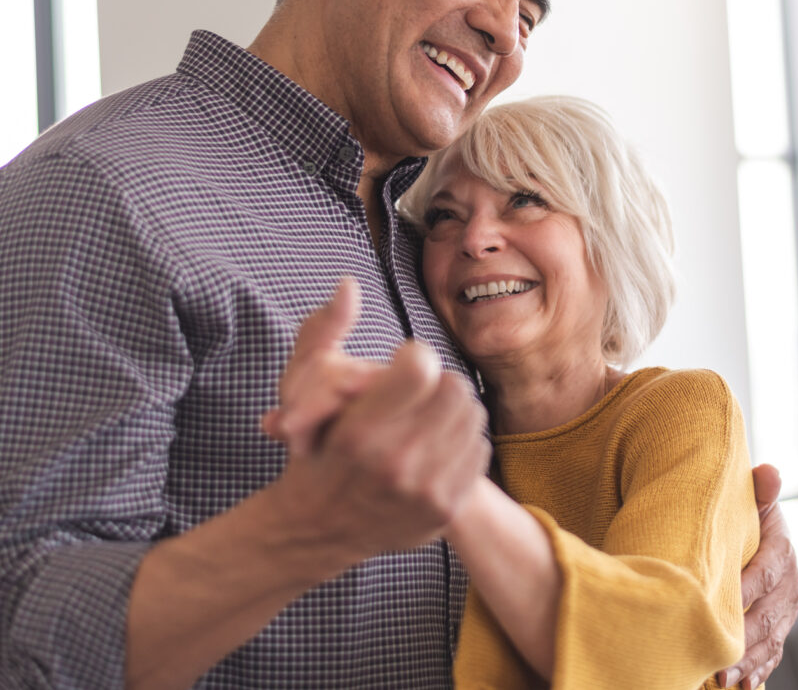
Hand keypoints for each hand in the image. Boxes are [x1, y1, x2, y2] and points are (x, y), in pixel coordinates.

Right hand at [265, 278, 490, 569]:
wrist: (319, 531)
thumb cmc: (313, 451)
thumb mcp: (300, 391)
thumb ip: (322, 331)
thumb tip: (349, 284)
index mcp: (359, 433)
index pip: (422, 368)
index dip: (414, 357)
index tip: (402, 364)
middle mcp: (395, 464)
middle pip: (454, 386)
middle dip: (436, 380)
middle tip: (418, 388)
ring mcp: (425, 491)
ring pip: (472, 414)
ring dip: (452, 407)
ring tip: (426, 414)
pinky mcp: (446, 507)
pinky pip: (480, 448)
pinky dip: (462, 439)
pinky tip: (436, 443)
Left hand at [718, 464, 797, 688]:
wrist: (748, 528)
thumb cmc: (741, 512)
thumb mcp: (749, 497)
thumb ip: (759, 489)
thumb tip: (770, 471)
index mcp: (781, 551)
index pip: (764, 573)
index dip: (744, 591)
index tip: (718, 605)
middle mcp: (788, 585)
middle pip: (767, 615)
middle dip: (744, 639)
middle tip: (718, 657)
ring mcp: (784, 610)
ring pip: (769, 640)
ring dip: (748, 661)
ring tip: (723, 678)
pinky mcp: (776, 628)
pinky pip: (771, 653)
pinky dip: (758, 669)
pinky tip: (742, 685)